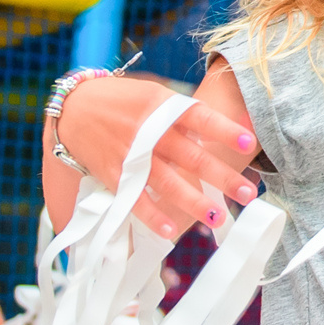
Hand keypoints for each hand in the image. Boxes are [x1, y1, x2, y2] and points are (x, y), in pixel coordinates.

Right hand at [53, 76, 258, 239]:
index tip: (250, 143)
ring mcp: (131, 154)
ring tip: (218, 218)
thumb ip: (184, 114)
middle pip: (191, 156)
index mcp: (162, 105)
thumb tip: (224, 133)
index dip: (225, 130)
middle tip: (249, 193)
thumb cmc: (123, 101)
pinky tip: (172, 229)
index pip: (200, 117)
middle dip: (222, 176)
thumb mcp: (154, 95)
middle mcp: (149, 130)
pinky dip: (152, 215)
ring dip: (194, 202)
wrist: (73, 108)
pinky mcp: (113, 174)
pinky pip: (135, 199)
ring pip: (167, 182)